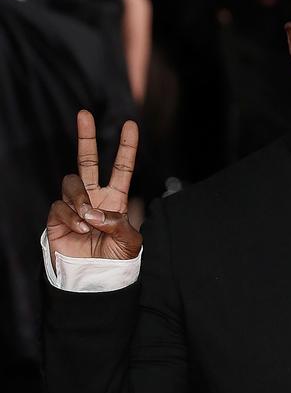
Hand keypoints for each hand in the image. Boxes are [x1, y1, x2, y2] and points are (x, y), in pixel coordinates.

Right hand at [47, 110, 141, 263]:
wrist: (96, 278)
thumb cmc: (116, 260)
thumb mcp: (130, 242)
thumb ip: (119, 224)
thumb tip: (95, 213)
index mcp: (115, 200)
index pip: (121, 169)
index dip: (126, 148)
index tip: (131, 125)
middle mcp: (93, 198)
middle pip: (86, 161)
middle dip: (86, 137)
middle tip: (84, 114)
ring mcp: (74, 205)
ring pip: (71, 183)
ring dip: (82, 200)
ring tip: (90, 221)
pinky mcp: (57, 217)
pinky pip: (61, 206)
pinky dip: (72, 217)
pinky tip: (81, 229)